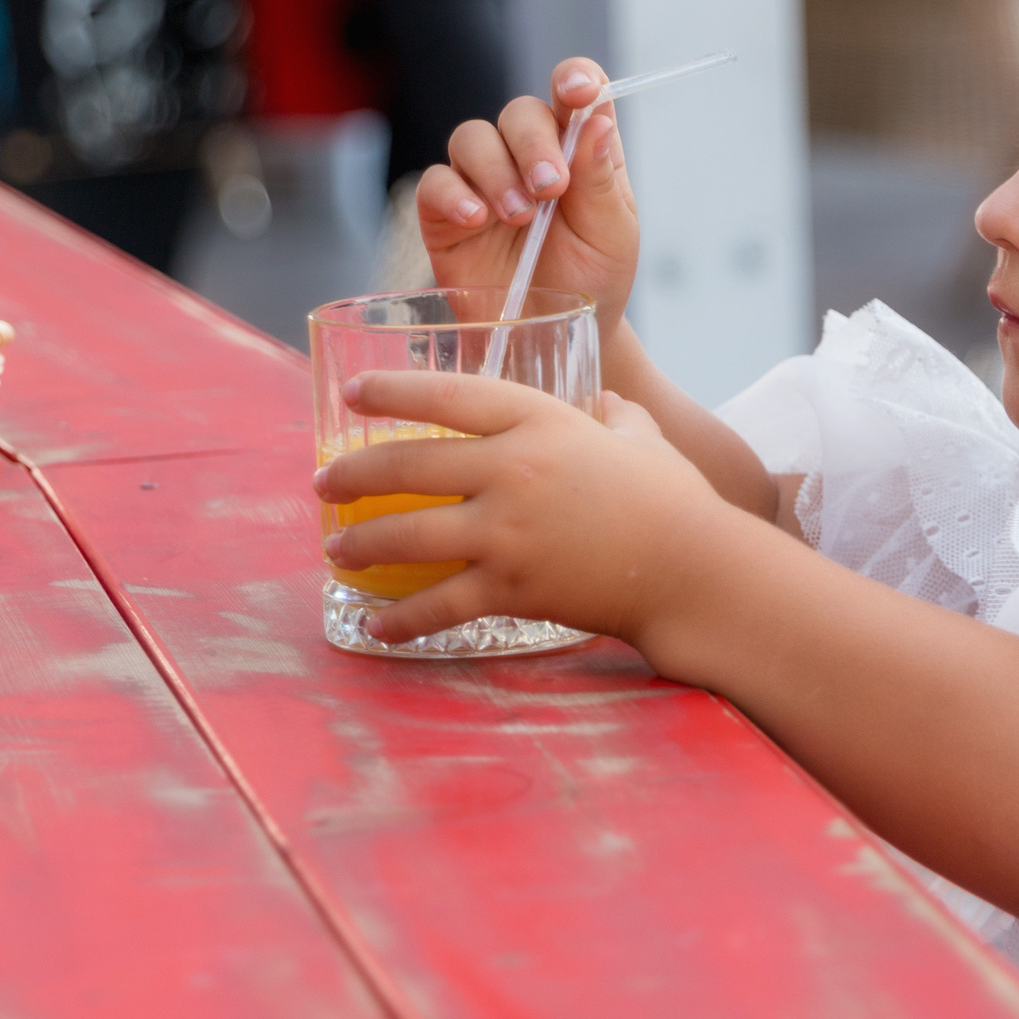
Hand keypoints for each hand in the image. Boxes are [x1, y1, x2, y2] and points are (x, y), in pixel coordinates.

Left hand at [315, 374, 723, 651]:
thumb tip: (607, 405)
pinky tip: (376, 627)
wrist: (693, 567)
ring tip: (338, 550)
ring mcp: (506, 531)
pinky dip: (402, 620)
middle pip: (409, 465)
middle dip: (354, 475)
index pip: (448, 395)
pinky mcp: (510, 586)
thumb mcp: (644, 438)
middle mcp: (513, 469)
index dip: (392, 392)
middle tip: (325, 484)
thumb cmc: (675, 498)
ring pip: (408, 534)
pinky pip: (439, 604)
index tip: (353, 396)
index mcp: (541, 421)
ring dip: (364, 544)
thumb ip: (617, 416)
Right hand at [419, 58, 638, 338]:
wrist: (551, 338)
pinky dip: (454, 195)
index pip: (575, 93)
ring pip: (473, 138)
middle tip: (551, 188)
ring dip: (496, 171)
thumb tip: (598, 119)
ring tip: (520, 216)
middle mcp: (528, 156)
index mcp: (579, 151)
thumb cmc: (590, 282)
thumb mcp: (611, 235)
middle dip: (534, 144)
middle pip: (519, 113)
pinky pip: (435, 183)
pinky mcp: (446, 214)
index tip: (577, 91)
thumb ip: (601, 179)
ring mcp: (484, 182)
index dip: (575, 79)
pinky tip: (477, 219)